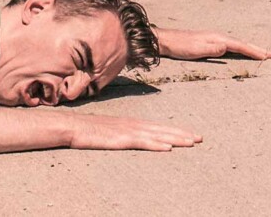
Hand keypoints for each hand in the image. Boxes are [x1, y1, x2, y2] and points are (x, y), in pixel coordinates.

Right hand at [66, 114, 201, 151]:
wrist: (70, 126)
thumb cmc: (86, 130)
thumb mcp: (108, 132)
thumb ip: (121, 135)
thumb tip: (130, 140)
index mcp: (131, 123)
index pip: (158, 126)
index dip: (176, 129)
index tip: (191, 133)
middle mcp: (133, 124)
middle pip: (162, 129)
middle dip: (182, 133)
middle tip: (200, 138)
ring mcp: (127, 131)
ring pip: (156, 135)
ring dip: (175, 138)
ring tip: (191, 142)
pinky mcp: (119, 139)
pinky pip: (141, 142)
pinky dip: (155, 144)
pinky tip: (167, 148)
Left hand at [155, 27, 270, 61]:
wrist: (167, 40)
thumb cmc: (181, 46)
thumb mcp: (196, 50)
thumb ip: (212, 49)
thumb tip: (227, 48)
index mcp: (218, 38)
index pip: (240, 46)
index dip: (254, 51)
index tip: (267, 56)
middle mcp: (219, 37)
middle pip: (242, 43)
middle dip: (257, 48)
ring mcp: (215, 39)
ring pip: (237, 44)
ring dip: (250, 48)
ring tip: (261, 52)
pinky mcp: (211, 43)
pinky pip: (231, 46)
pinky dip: (241, 49)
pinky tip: (241, 51)